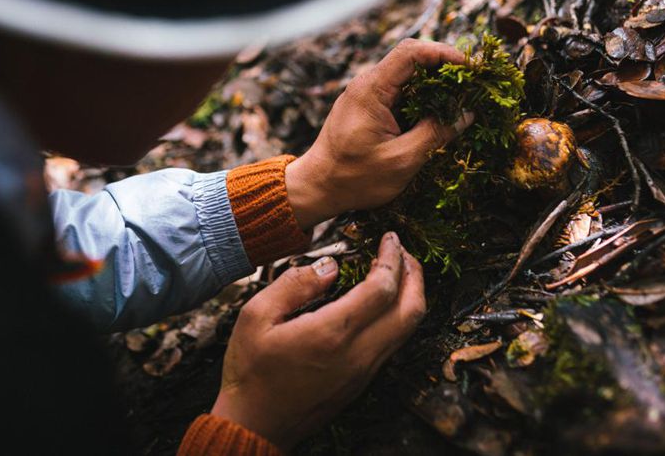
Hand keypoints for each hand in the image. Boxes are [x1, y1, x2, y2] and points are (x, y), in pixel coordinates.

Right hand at [211, 233, 424, 451]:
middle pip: (410, 309)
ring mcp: (364, 371)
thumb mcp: (256, 317)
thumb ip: (294, 285)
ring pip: (408, 329)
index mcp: (332, 333)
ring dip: (411, 295)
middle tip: (402, 251)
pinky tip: (382, 302)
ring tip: (398, 271)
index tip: (390, 237)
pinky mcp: (362, 382)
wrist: (255, 425)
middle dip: (414, 273)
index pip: (382, 288)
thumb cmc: (250, 371)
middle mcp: (358, 354)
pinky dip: (399, 315)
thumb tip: (329, 266)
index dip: (392, 257)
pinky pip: (394, 343)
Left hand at [285, 38, 470, 228]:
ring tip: (460, 97)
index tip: (470, 68)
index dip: (443, 53)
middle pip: (410, 58)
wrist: (318, 188)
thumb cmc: (355, 178)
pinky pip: (398, 91)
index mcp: (371, 90)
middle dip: (443, 66)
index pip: (411, 52)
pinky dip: (421, 96)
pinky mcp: (367, 107)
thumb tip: (467, 114)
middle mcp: (366, 85)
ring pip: (406, 75)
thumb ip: (436, 134)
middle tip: (471, 83)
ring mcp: (365, 95)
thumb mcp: (402, 159)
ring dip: (433, 83)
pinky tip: (438, 111)